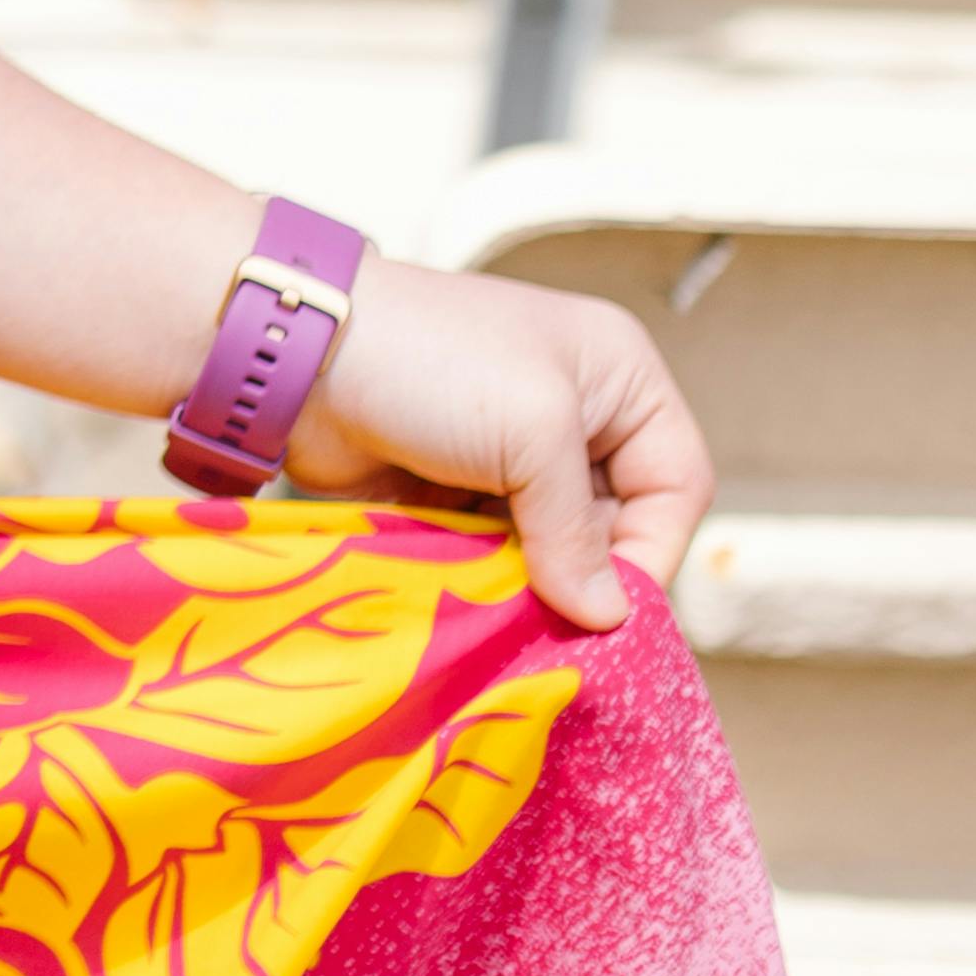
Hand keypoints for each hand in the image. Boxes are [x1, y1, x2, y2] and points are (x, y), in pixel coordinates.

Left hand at [284, 259, 710, 632]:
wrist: (297, 356)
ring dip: (533, 583)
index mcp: (618, 377)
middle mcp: (575, 414)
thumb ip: (576, 532)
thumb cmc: (429, 365)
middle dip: (587, 572)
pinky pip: (498, 554)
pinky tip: (471, 600)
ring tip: (506, 609)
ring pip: (554, 547)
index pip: (677, 483)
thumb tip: (606, 618)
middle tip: (554, 620)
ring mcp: (511, 453)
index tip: (610, 606)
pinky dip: (489, 579)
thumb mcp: (532, 435)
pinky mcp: (456, 488)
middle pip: (617, 523)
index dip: (653, 548)